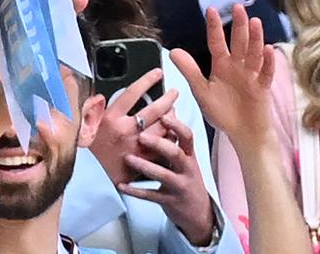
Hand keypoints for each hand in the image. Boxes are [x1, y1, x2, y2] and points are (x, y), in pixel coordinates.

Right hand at [89, 69, 178, 184]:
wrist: (89, 179)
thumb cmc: (85, 150)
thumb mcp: (83, 125)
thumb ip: (91, 108)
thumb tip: (98, 95)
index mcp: (110, 119)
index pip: (132, 94)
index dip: (146, 81)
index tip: (158, 73)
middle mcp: (126, 131)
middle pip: (154, 111)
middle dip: (168, 99)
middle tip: (175, 92)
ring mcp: (137, 147)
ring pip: (162, 129)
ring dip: (171, 119)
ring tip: (175, 111)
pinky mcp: (144, 161)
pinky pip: (163, 148)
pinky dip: (170, 139)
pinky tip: (173, 133)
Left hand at [121, 113, 216, 245]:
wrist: (198, 212)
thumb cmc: (185, 177)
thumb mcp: (184, 157)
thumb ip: (174, 136)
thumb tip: (168, 107)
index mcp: (189, 155)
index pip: (187, 136)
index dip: (177, 125)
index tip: (163, 115)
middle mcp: (186, 169)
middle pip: (176, 153)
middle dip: (159, 144)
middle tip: (140, 136)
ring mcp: (179, 186)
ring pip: (163, 175)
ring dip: (145, 166)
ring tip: (128, 158)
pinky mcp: (169, 202)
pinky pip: (151, 196)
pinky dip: (135, 191)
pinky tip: (121, 185)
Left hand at [169, 4, 276, 152]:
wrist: (241, 133)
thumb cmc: (222, 112)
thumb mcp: (201, 91)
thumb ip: (189, 71)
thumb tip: (172, 51)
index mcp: (221, 66)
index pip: (216, 43)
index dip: (214, 27)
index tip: (211, 9)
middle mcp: (237, 67)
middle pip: (238, 43)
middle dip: (239, 26)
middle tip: (239, 7)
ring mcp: (251, 76)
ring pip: (254, 54)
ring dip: (255, 39)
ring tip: (255, 22)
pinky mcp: (263, 88)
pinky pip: (266, 73)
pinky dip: (268, 63)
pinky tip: (268, 50)